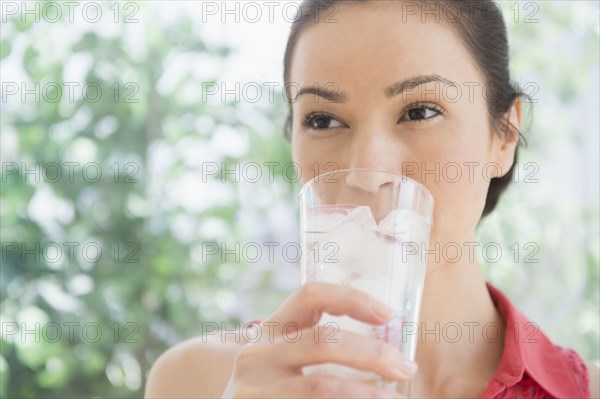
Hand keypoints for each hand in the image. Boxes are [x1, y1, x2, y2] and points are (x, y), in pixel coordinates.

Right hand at [221, 282, 417, 397]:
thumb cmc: (267, 387)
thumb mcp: (280, 359)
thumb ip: (314, 347)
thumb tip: (388, 352)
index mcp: (269, 331)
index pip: (310, 294)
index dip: (352, 298)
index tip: (388, 313)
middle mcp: (257, 356)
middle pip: (324, 341)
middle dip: (372, 353)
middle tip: (405, 368)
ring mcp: (255, 391)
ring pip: (323, 388)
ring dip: (367, 393)